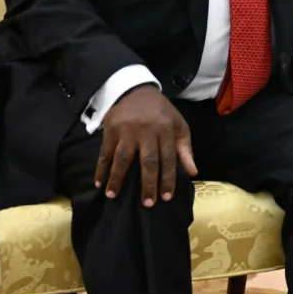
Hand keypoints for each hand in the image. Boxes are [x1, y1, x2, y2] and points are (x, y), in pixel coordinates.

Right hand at [94, 85, 196, 206]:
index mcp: (166, 131)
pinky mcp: (110, 130)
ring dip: (117, 178)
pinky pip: (105, 152)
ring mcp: (127, 131)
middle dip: (148, 183)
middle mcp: (147, 132)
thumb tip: (193, 172)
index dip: (168, 179)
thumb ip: (185, 149)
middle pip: (147, 161)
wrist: (136, 90)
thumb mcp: (179, 125)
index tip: (166, 197)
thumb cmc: (161, 112)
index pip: (169, 159)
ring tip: (113, 196)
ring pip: (123, 158)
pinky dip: (101, 168)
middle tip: (147, 203)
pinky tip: (99, 183)